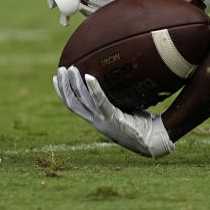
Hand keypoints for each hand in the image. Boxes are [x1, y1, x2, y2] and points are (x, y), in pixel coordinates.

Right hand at [53, 66, 174, 158]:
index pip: (74, 106)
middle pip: (73, 103)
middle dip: (65, 86)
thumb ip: (115, 97)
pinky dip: (94, 88)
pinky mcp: (114, 118)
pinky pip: (101, 101)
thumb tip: (114, 76)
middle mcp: (97, 122)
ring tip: (71, 68)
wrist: (154, 141)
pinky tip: (90, 76)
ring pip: (83, 101)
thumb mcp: (123, 108)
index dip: (63, 93)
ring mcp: (104, 121)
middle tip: (60, 69)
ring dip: (76, 84)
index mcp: (96, 120)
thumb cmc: (141, 124)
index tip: (55, 79)